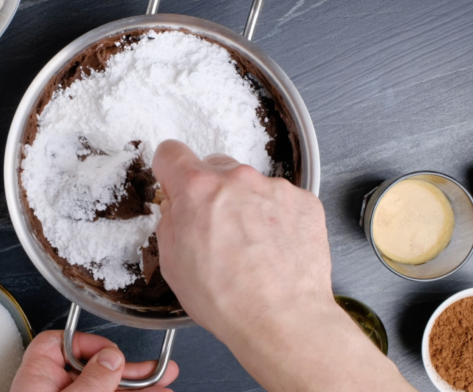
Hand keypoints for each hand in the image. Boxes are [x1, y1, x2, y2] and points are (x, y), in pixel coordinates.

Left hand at [10, 330, 178, 391]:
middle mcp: (51, 391)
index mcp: (36, 380)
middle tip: (155, 370)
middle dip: (129, 369)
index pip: (58, 344)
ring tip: (165, 386)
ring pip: (108, 390)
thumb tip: (111, 359)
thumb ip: (92, 381)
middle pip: (93, 369)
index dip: (89, 343)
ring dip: (139, 387)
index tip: (112, 353)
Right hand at [152, 140, 416, 391]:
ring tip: (250, 249)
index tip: (173, 180)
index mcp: (197, 189)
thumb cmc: (227, 299)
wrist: (282, 319)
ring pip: (250, 186)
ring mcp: (274, 188)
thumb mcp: (172, 262)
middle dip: (210, 193)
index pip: (171, 153)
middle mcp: (237, 179)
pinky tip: (273, 250)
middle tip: (215, 230)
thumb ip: (171, 220)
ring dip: (245, 206)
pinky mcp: (303, 201)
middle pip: (214, 169)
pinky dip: (275, 218)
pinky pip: (281, 200)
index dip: (169, 169)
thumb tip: (176, 205)